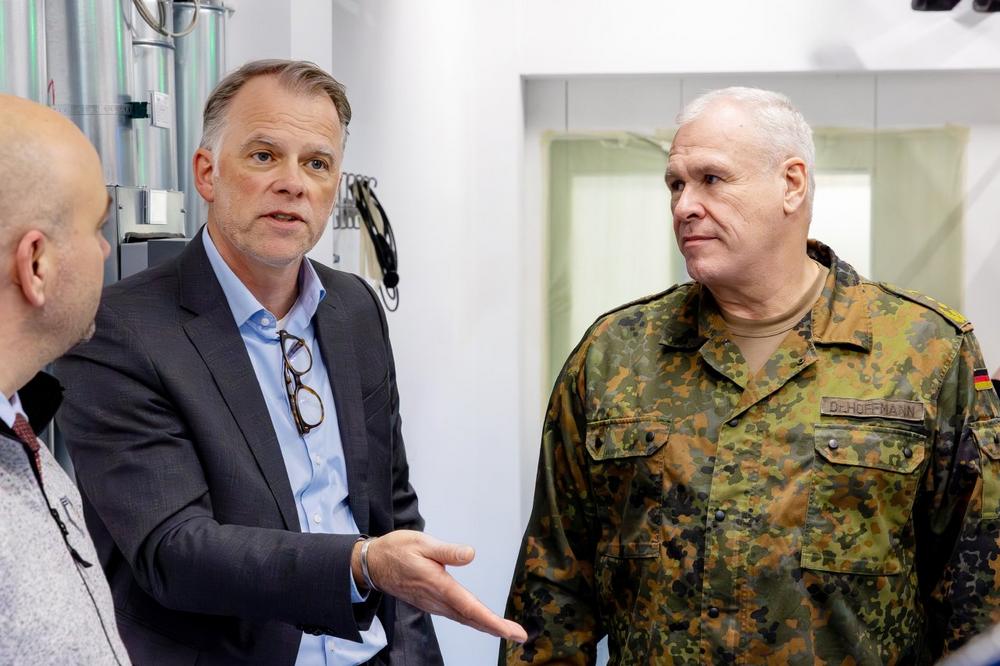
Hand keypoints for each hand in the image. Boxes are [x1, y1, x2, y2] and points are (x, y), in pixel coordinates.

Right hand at [351, 530, 526, 642]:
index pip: (470, 608)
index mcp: (438, 585)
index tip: (510, 631)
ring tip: (508, 631)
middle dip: (497, 628)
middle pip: (472, 619)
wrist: (373, 564)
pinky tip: (482, 621)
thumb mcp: (422, 543)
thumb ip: (447, 551)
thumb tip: (471, 554)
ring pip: (465, 619)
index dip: (492, 622)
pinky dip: (473, 621)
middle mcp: (437, 600)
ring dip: (487, 626)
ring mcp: (434, 604)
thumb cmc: (397, 550)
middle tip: (520, 636)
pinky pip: (456, 615)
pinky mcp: (431, 603)